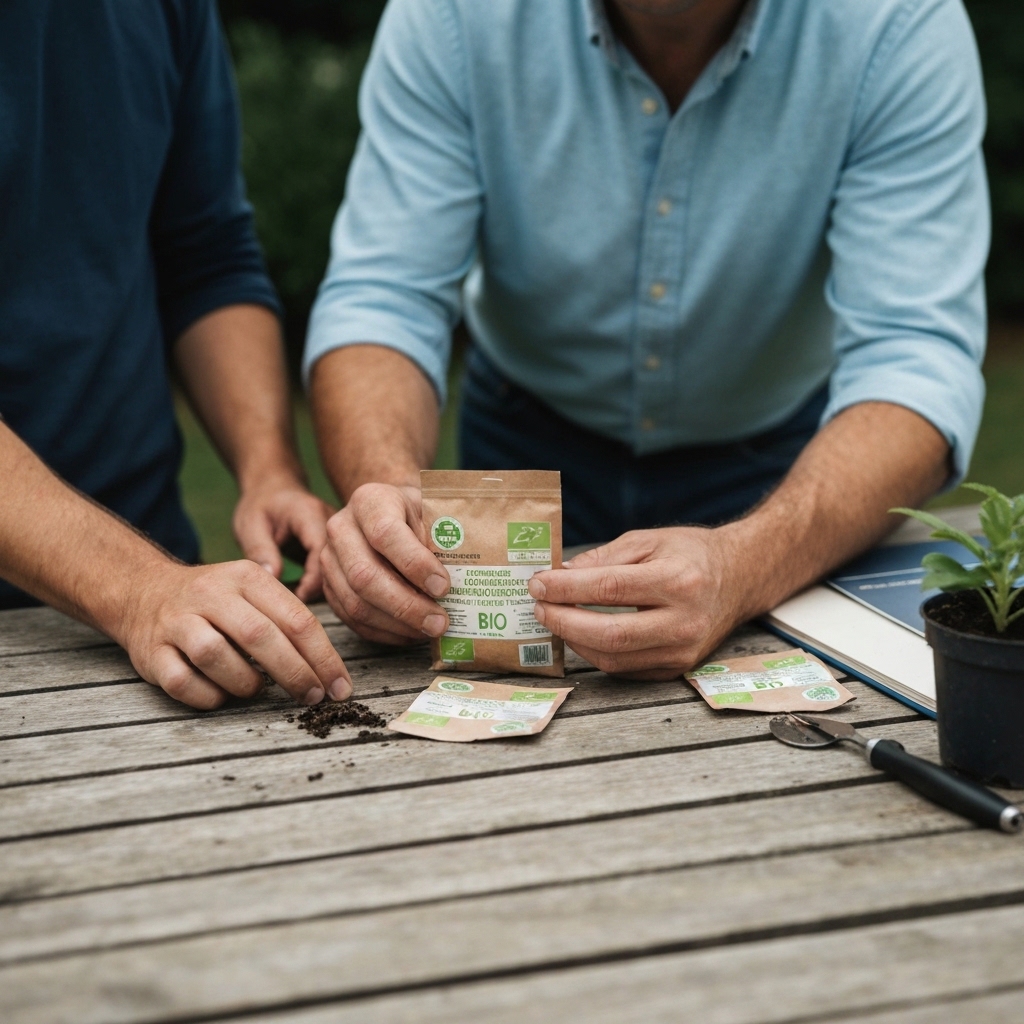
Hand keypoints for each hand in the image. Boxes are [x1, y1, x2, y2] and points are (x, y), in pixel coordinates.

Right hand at [120, 560, 351, 708]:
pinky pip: (182, 682)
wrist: (146, 593)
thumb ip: (289, 620)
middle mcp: (210, 593)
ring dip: (245, 683)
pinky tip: (221, 695)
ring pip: (215, 656)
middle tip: (312, 697)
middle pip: (260, 636)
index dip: (323, 657)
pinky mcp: (152, 651)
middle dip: (295, 673)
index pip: (296, 618)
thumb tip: (331, 671)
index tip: (340, 686)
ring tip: (256, 689)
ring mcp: (177, 621)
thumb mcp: (254, 592)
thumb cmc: (217, 603)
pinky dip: (208, 696)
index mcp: (246, 576)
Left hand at [233, 476, 334, 601]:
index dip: (313, 580)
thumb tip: (273, 581)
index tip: (296, 598)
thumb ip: (260, 550)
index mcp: (310, 513)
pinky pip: (342, 568)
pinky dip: (328, 584)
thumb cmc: (260, 504)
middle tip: (295, 604)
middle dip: (322, 587)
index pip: (323, 551)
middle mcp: (334, 521)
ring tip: (300, 600)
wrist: (274, 488)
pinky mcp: (341, 544)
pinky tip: (308, 593)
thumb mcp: (250, 524)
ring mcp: (341, 533)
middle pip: (340, 561)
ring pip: (345, 567)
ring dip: (328, 588)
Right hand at [320, 483, 450, 645]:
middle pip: (365, 576)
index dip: (415, 564)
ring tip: (429, 631)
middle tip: (439, 623)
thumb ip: (441, 538)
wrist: (388, 513)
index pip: (386, 534)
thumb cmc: (418, 514)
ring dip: (397, 625)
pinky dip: (385, 633)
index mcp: (369, 501)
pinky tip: (411, 633)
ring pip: (356, 604)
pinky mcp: (329, 588)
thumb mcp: (432, 510)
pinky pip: (352, 620)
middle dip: (406, 606)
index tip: (444, 587)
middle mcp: (341, 528)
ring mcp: (330, 560)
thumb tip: (458, 582)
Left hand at [527, 526, 747, 679]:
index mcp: (679, 581)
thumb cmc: (690, 554)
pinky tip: (579, 634)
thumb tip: (560, 574)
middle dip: (563, 621)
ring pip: (613, 658)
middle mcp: (684, 622)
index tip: (538, 582)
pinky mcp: (677, 669)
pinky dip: (595, 653)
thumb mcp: (648, 540)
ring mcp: (683, 652)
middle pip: (609, 634)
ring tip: (554, 618)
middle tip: (538, 606)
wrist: (739, 579)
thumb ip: (604, 557)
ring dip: (574, 640)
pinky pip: (625, 669)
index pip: (610, 589)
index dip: (567, 588)